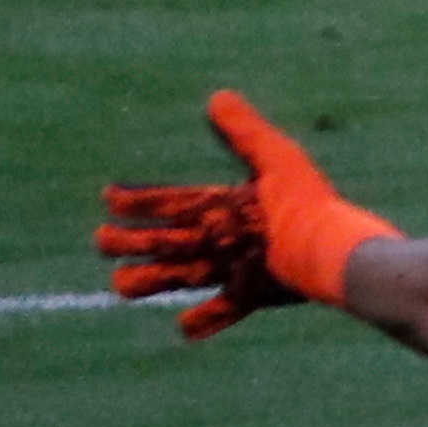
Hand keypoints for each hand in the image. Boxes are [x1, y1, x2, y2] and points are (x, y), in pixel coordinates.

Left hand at [90, 90, 394, 338]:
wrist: (327, 252)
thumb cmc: (304, 203)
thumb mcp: (277, 157)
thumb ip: (245, 131)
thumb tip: (217, 97)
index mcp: (214, 208)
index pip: (164, 202)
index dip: (134, 201)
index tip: (108, 199)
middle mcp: (212, 242)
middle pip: (160, 243)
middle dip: (126, 242)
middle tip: (99, 243)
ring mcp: (228, 272)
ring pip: (177, 278)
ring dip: (148, 281)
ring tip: (120, 287)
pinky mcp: (252, 296)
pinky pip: (222, 312)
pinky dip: (203, 321)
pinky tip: (185, 329)